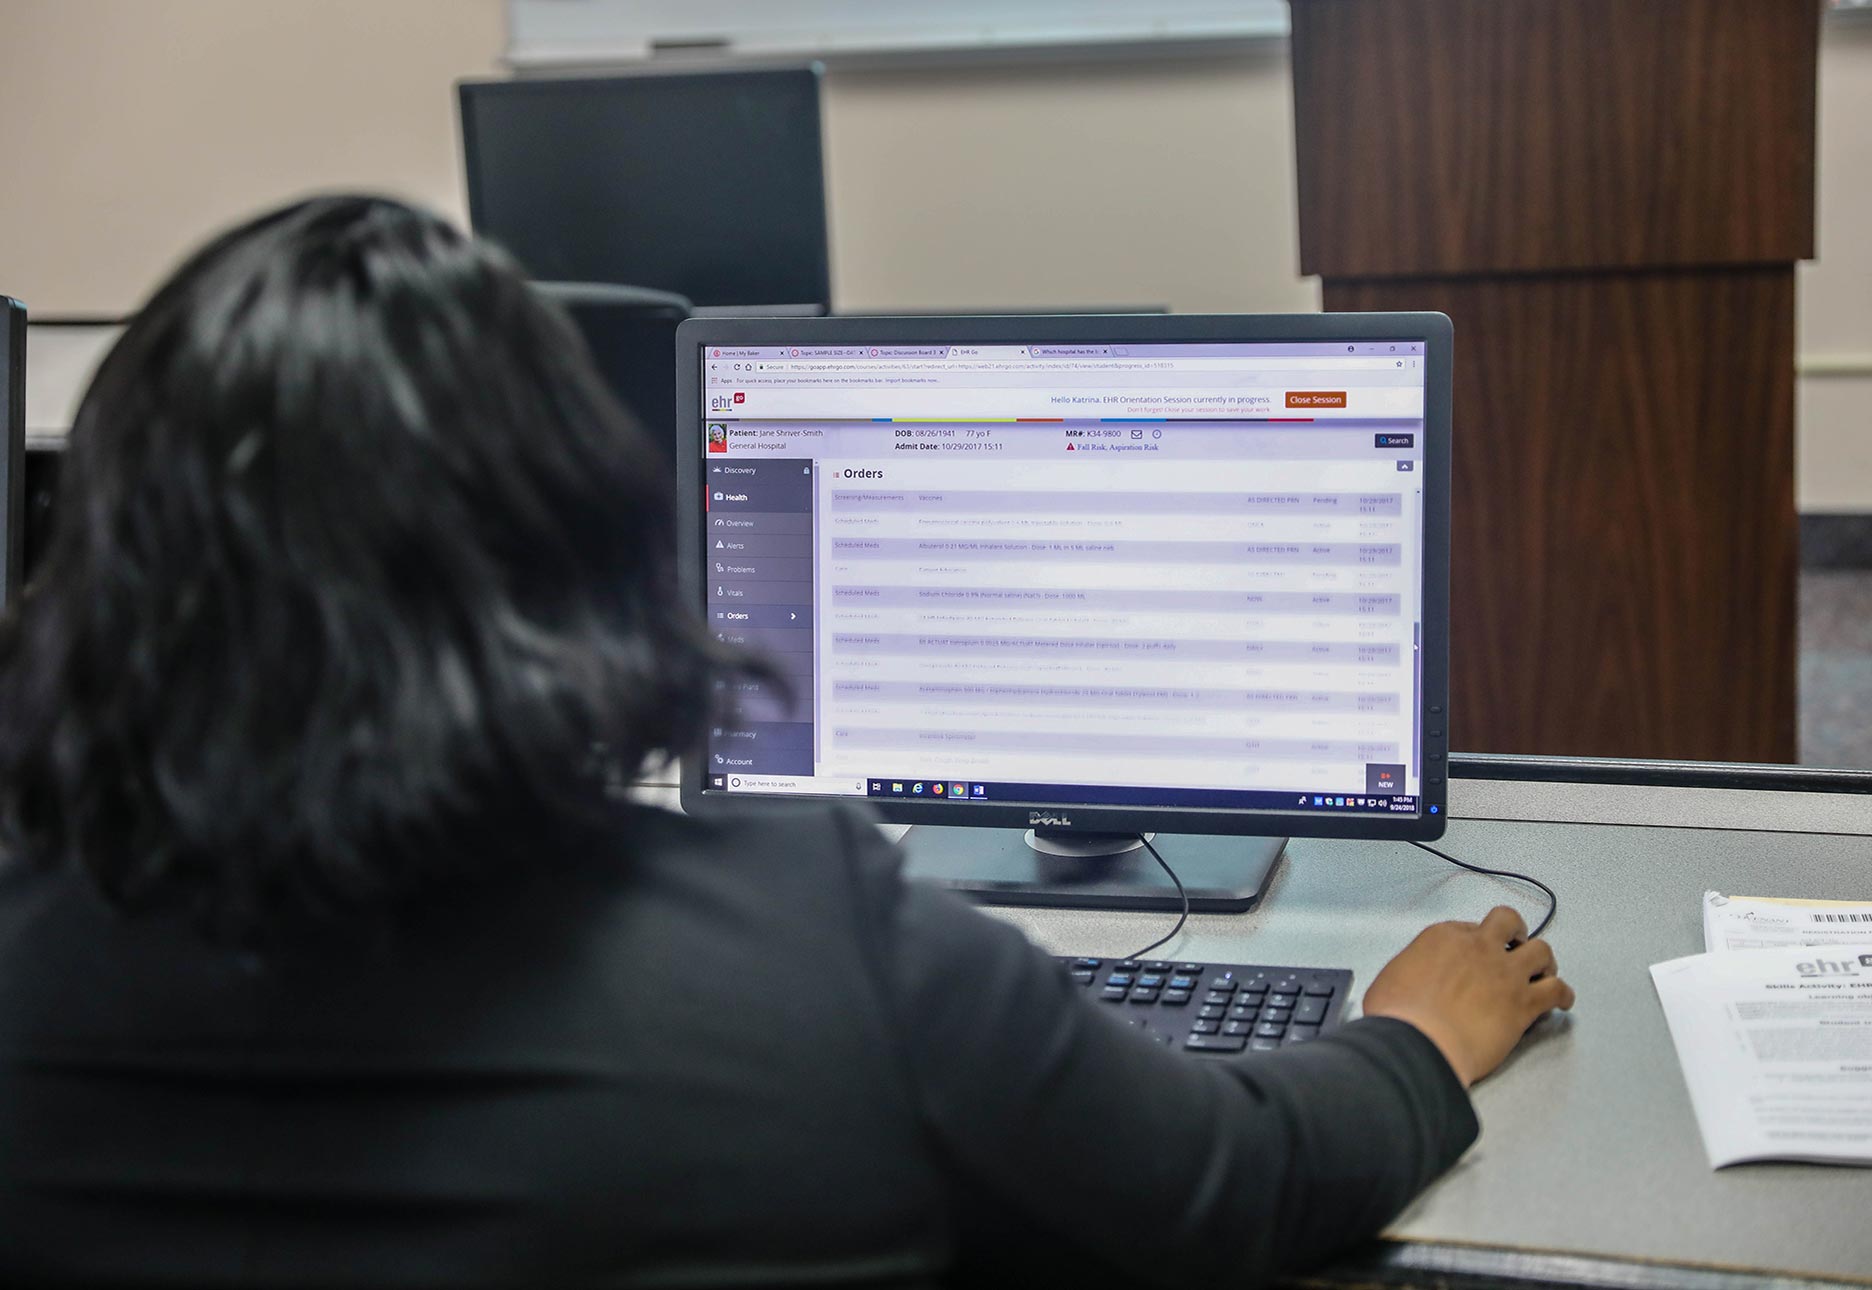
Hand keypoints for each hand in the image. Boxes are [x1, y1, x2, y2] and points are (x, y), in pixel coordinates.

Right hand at [1361, 906, 1574, 1087]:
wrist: (1419, 1044)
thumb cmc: (1399, 1018)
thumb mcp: (1389, 982)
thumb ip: (1407, 973)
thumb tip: (1408, 984)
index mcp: (1443, 938)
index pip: (1469, 928)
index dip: (1475, 942)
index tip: (1475, 956)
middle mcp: (1478, 947)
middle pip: (1508, 922)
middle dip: (1515, 933)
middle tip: (1515, 947)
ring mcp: (1505, 973)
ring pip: (1541, 950)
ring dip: (1544, 961)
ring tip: (1543, 972)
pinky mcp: (1523, 1003)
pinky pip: (1557, 990)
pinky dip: (1563, 995)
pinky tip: (1562, 1002)